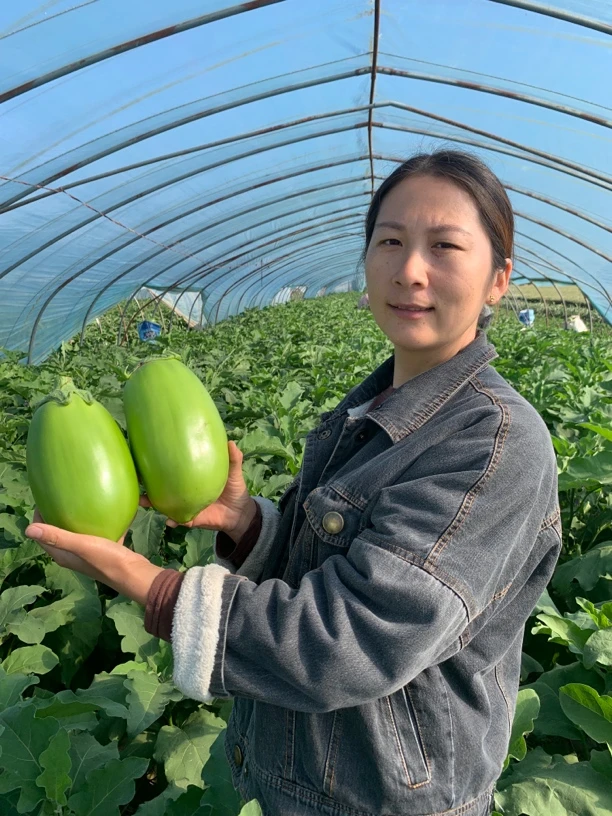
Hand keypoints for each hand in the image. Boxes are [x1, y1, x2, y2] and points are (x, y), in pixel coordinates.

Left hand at [26, 509, 162, 604]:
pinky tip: (100, 509)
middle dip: (55, 515)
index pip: (42, 535)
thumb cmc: (105, 559)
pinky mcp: (101, 549)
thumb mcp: (81, 545)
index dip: (38, 518)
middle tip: (59, 495)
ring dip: (74, 518)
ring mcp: (87, 552)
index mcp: (62, 555)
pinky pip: (94, 532)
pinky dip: (94, 521)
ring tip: (77, 499)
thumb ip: (57, 536)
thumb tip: (28, 529)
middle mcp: (71, 554)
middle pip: (57, 533)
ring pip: (75, 532)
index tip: (43, 498)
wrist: (132, 572)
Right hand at [140, 441, 256, 542]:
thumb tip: (230, 441)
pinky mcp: (191, 519)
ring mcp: (185, 505)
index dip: (158, 462)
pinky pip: (179, 520)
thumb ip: (233, 458)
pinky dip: (174, 520)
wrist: (241, 513)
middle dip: (146, 481)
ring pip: (164, 503)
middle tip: (135, 475)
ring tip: (141, 500)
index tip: (143, 454)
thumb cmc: (234, 489)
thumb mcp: (234, 472)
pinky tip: (170, 520)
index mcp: (190, 477)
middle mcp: (184, 490)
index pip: (172, 468)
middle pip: (161, 485)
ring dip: (153, 503)